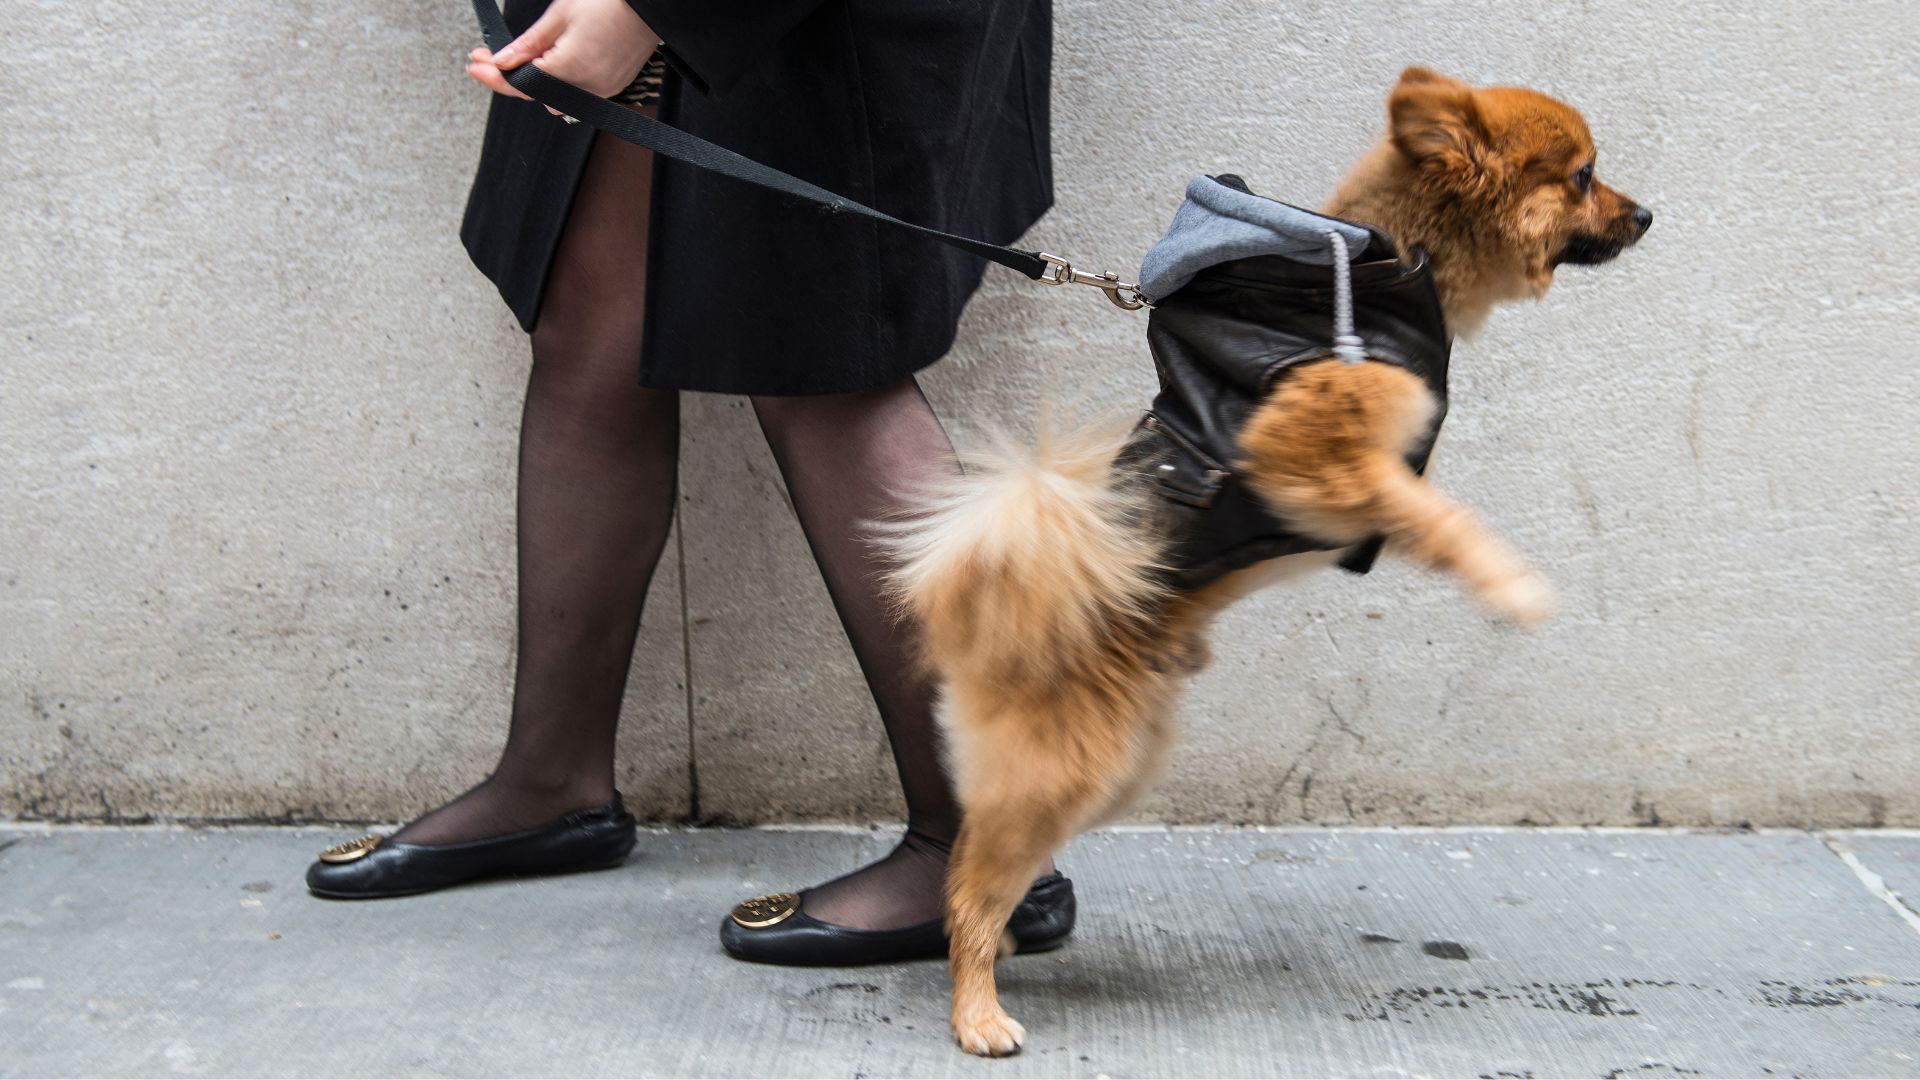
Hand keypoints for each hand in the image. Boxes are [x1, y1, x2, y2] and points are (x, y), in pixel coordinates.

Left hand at [467, 0, 660, 112]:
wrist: (652, 6)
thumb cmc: (611, 3)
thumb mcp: (561, 15)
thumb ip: (529, 44)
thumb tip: (503, 61)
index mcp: (571, 67)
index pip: (521, 83)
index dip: (494, 77)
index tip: (476, 65)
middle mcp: (588, 85)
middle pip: (536, 93)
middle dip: (512, 76)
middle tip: (491, 57)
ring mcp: (603, 89)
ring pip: (557, 97)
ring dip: (539, 81)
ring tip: (530, 55)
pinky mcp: (613, 87)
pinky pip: (578, 93)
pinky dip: (562, 81)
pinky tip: (556, 60)